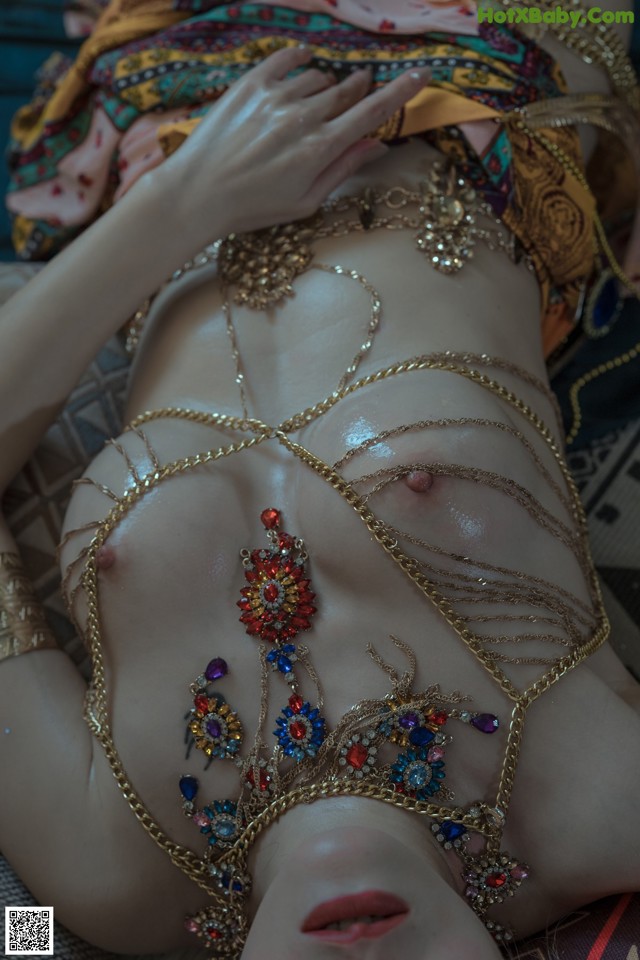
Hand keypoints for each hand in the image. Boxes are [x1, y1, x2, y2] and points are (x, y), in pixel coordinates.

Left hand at [156, 46, 429, 247]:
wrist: (196, 193)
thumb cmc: (252, 207)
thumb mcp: (305, 202)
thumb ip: (343, 170)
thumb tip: (377, 145)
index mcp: (320, 150)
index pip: (371, 113)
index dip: (401, 93)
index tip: (422, 76)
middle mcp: (302, 117)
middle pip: (347, 91)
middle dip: (359, 91)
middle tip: (356, 97)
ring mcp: (276, 97)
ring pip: (319, 78)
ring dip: (325, 88)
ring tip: (310, 109)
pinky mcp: (250, 84)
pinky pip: (287, 59)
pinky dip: (301, 61)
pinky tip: (303, 66)